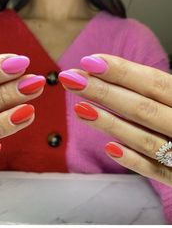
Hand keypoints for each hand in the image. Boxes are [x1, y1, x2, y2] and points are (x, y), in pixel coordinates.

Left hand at [59, 54, 171, 185]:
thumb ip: (162, 90)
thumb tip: (120, 73)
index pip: (153, 82)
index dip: (120, 71)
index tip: (88, 61)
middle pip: (141, 107)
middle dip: (103, 91)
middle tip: (70, 78)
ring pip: (144, 138)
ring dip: (109, 123)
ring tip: (79, 107)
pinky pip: (156, 171)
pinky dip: (133, 161)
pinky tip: (109, 148)